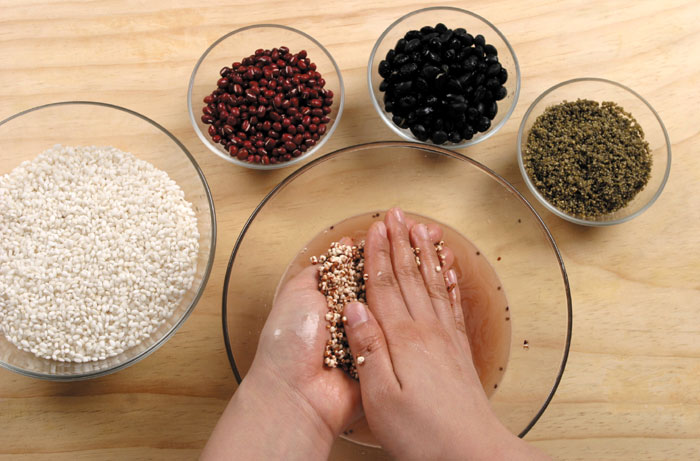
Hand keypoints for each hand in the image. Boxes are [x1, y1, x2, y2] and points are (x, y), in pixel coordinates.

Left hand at [247, 220, 450, 440]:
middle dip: (408, 257)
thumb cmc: (290, 343)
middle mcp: (357, 315)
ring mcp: (373, 336)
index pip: (367, 266)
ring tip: (442, 254)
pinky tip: (442, 290)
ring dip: (422, 280)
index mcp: (336, 298)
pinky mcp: (387, 358)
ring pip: (402, 305)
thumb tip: (343, 247)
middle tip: (430, 234)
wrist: (297, 392)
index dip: (385, 246)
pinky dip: (423, 316)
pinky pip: (407, 335)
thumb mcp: (298, 292)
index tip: (403, 227)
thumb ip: (321, 270)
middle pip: (388, 282)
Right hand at [343, 208, 549, 459]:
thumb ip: (368, 350)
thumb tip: (354, 308)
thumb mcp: (381, 397)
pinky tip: (447, 269)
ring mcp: (445, 338)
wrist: (473, 453)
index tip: (375, 227)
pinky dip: (447, 281)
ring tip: (421, 228)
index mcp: (403, 339)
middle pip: (410, 276)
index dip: (379, 254)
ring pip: (432, 284)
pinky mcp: (458, 350)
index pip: (386, 285)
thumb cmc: (424, 433)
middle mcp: (426, 330)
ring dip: (424, 254)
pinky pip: (450, 304)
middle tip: (396, 213)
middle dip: (401, 242)